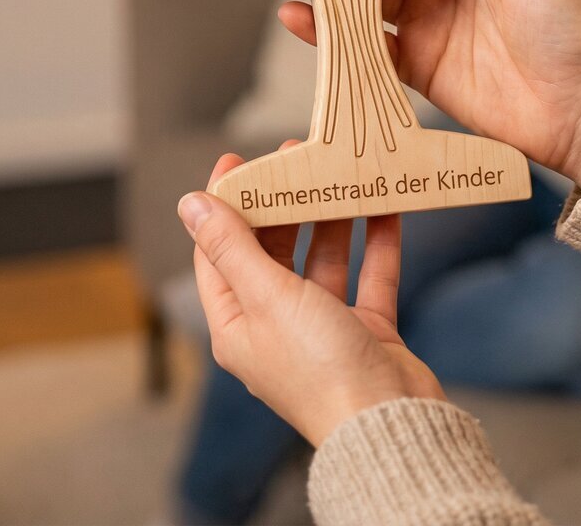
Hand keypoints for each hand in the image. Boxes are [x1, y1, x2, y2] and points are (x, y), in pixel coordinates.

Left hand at [180, 152, 444, 446]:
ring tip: (338, 172)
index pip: (218, 252)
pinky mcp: (366, 330)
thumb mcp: (268, 295)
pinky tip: (385, 206)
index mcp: (237, 325)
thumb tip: (190, 204)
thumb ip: (232, 245)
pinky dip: (376, 241)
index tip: (237, 159)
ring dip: (331, 217)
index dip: (224, 203)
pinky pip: (369, 274)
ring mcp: (324, 328)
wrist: (390, 424)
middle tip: (296, 156)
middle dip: (283, 203)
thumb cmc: (320, 368)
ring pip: (323, 258)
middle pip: (272, 250)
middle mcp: (276, 326)